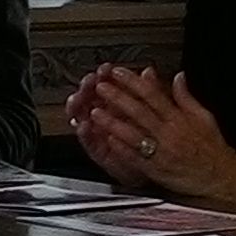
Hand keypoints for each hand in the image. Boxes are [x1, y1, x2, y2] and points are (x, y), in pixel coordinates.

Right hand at [65, 66, 153, 190]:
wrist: (157, 166)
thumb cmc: (152, 137)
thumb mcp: (153, 111)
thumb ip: (150, 91)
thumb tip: (149, 72)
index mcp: (117, 102)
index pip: (106, 83)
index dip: (104, 74)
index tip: (105, 68)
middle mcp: (105, 115)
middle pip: (89, 96)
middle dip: (87, 87)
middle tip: (89, 82)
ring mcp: (98, 131)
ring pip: (81, 115)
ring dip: (78, 105)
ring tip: (79, 99)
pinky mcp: (98, 150)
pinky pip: (88, 141)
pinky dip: (84, 133)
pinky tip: (83, 126)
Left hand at [72, 69, 235, 200]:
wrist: (220, 177)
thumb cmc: (213, 148)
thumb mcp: (205, 117)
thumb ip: (187, 97)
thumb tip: (178, 77)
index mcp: (179, 118)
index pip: (152, 94)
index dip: (133, 82)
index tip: (118, 73)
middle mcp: (169, 133)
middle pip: (139, 111)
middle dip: (117, 97)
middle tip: (101, 86)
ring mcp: (161, 152)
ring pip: (133, 134)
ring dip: (112, 122)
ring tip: (96, 111)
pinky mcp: (156, 169)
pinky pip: (136, 157)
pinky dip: (121, 148)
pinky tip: (108, 139)